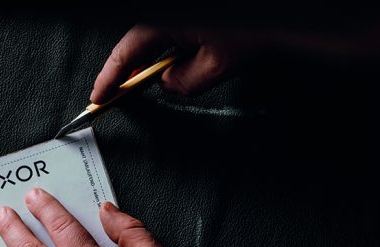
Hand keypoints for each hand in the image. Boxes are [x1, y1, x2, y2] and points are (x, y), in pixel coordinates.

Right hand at [91, 24, 261, 101]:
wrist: (281, 15)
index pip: (125, 54)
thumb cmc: (256, 29)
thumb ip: (182, 82)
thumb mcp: (216, 66)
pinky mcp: (186, 19)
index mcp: (165, 21)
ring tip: (146, 82)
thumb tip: (167, 83)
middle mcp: (166, 15)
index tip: (98, 97)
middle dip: (127, 71)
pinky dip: (164, 49)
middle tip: (114, 95)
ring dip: (149, 61)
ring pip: (151, 38)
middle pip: (134, 44)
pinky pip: (166, 32)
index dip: (109, 79)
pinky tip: (172, 63)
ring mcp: (174, 16)